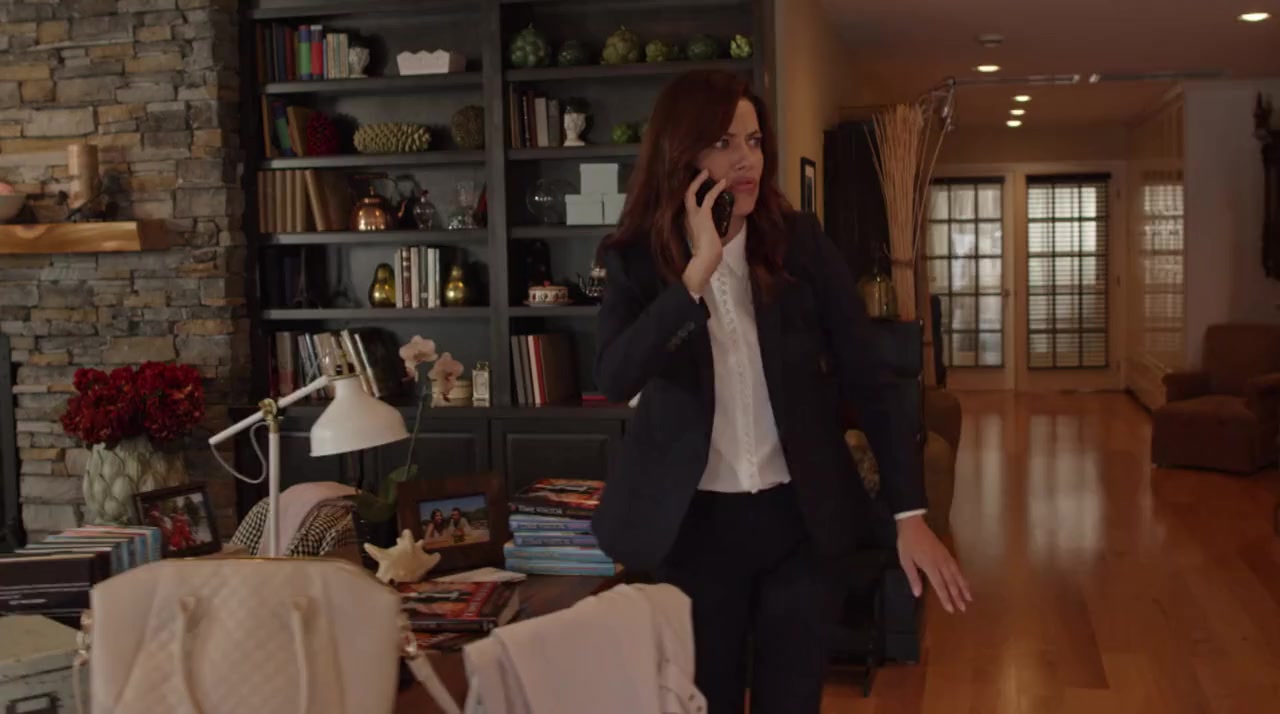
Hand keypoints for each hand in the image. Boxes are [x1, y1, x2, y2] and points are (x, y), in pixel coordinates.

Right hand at [681, 169, 727, 295]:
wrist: (705, 260)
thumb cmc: (707, 255)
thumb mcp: (706, 241)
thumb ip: (707, 234)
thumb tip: (715, 235)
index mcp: (688, 224)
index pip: (688, 205)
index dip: (693, 195)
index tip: (700, 188)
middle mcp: (687, 218)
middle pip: (686, 195)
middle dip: (693, 183)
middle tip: (703, 173)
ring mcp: (693, 216)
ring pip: (692, 192)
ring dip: (700, 181)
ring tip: (708, 172)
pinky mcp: (703, 215)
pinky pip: (708, 197)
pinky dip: (716, 189)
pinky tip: (723, 183)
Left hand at [896, 515, 971, 613]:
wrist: (913, 524)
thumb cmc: (907, 543)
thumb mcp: (905, 561)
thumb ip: (913, 577)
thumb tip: (917, 594)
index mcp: (930, 566)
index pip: (940, 586)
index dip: (946, 598)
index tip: (951, 609)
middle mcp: (941, 563)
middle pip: (951, 583)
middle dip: (958, 596)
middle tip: (964, 609)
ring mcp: (945, 557)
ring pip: (957, 575)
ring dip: (964, 587)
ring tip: (970, 598)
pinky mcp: (946, 553)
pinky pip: (957, 567)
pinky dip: (962, 576)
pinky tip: (964, 581)